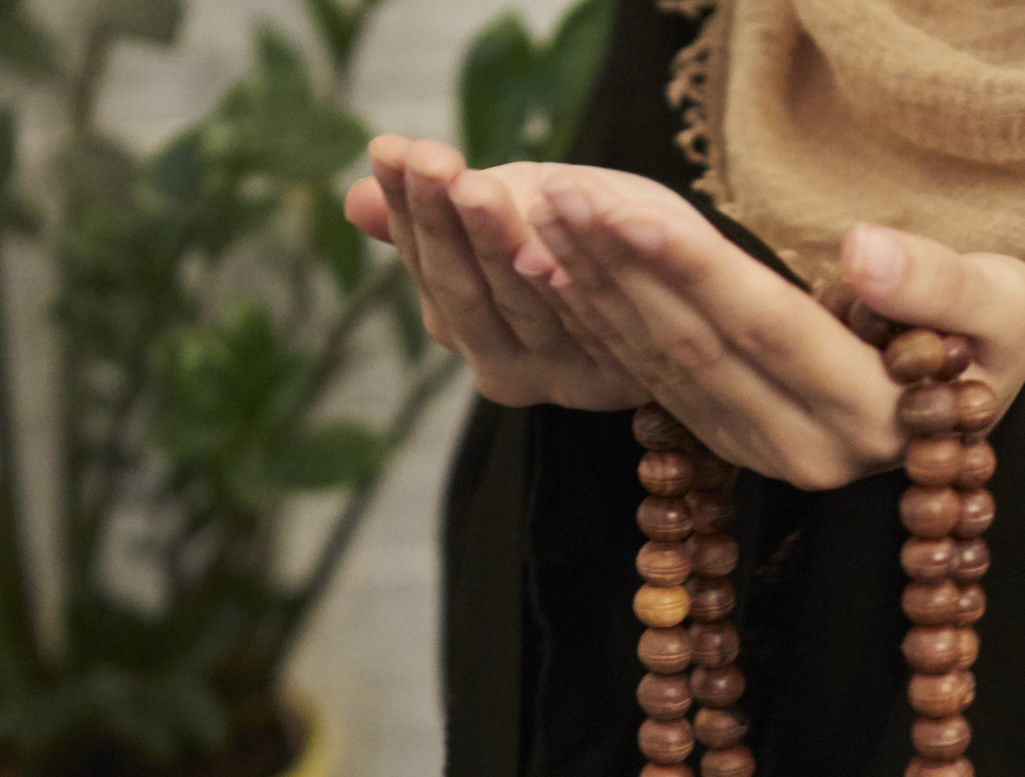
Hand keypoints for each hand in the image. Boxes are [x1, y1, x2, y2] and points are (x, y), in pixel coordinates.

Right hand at [344, 136, 651, 409]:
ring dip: (498, 244)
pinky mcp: (613, 376)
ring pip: (520, 303)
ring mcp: (554, 375)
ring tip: (479, 188)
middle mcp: (498, 362)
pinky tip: (555, 238)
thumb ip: (432, 216)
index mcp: (458, 321)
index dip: (407, 207)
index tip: (392, 151)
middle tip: (432, 164)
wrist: (671, 290)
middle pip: (462, 288)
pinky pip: (587, 321)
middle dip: (445, 222)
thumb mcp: (499, 213)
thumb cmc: (574, 237)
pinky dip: (568, 279)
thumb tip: (353, 201)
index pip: (424, 259)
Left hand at [520, 169, 1024, 490]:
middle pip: (698, 348)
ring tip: (547, 217)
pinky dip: (603, 323)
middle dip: (622, 270)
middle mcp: (808, 449)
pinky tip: (558, 270)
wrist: (969, 400)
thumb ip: (938, 282)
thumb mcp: (1002, 304)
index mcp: (873, 414)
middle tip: (560, 196)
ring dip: (597, 292)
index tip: (628, 210)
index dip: (695, 270)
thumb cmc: (991, 337)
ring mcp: (762, 454)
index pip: (769, 329)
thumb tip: (864, 251)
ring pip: (664, 365)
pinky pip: (654, 380)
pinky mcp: (730, 443)